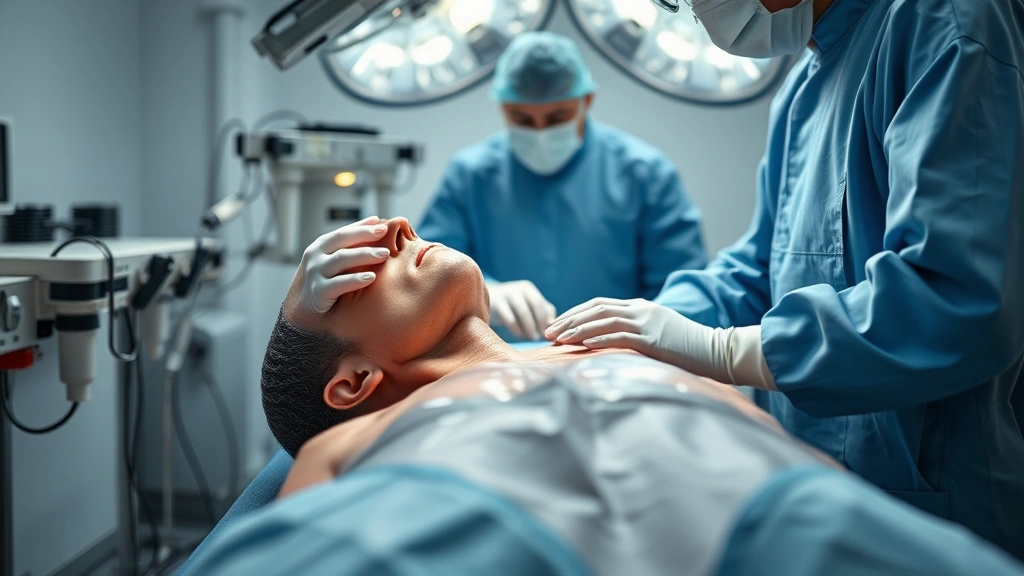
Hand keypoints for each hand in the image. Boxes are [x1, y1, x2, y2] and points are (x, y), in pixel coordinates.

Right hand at [296, 216, 390, 314]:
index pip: (344, 232)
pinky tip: (371, 278)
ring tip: (384, 254)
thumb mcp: (334, 261)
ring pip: (341, 259)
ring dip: (364, 255)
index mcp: (321, 246)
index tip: (383, 225)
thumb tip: (376, 223)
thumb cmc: (326, 281)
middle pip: (342, 240)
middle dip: (365, 235)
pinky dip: (355, 280)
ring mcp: (315, 273)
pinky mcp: (318, 292)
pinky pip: (339, 284)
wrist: (303, 310)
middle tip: (386, 234)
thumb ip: (351, 245)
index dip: (363, 227)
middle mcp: (316, 256)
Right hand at [487, 280, 556, 340]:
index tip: (549, 333)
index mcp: (528, 289)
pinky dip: (516, 328)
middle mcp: (517, 289)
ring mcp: (505, 295)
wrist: (483, 301)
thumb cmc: (511, 308)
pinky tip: (520, 336)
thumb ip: (543, 312)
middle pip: (534, 303)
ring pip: (522, 310)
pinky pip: (508, 317)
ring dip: (529, 326)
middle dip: (539, 321)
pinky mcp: (495, 304)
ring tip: (532, 337)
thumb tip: (554, 324)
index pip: (541, 303)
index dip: (545, 318)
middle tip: (541, 336)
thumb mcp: (528, 306)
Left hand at [544, 298, 732, 380]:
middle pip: (596, 309)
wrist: (717, 351)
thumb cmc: (687, 349)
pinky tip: (583, 345)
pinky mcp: (654, 339)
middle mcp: (641, 310)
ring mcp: (648, 322)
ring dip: (578, 329)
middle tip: (547, 333)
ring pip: (604, 320)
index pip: (599, 304)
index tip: (555, 325)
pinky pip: (621, 336)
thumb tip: (609, 343)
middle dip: (569, 320)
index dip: (575, 313)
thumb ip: (635, 333)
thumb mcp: (657, 335)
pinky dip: (599, 339)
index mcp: (640, 307)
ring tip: (558, 339)